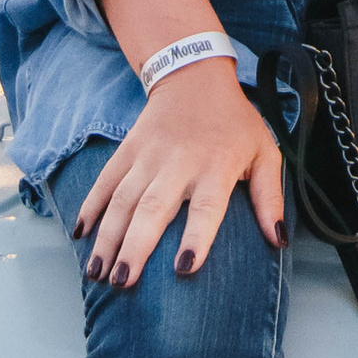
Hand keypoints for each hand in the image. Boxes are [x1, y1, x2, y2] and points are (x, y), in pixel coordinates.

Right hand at [75, 61, 287, 291]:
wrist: (195, 76)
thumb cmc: (235, 123)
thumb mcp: (265, 152)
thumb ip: (270, 198)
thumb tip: (277, 241)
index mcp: (216, 167)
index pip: (206, 208)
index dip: (196, 237)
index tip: (183, 268)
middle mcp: (178, 163)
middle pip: (153, 209)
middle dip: (134, 247)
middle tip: (121, 282)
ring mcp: (148, 157)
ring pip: (122, 199)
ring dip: (107, 237)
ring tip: (97, 272)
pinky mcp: (127, 150)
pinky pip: (105, 181)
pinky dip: (90, 206)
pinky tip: (80, 234)